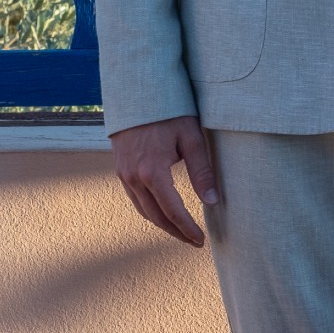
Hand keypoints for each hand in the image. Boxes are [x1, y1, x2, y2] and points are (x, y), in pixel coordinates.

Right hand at [109, 116, 218, 247]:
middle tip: (194, 241)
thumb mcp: (191, 138)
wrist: (136, 91)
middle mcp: (134, 177)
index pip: (173, 212)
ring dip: (162, 224)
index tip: (201, 240)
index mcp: (153, 172)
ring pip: (143, 210)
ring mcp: (123, 174)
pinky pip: (134, 198)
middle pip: (156, 217)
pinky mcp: (120, 168)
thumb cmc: (168, 111)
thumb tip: (213, 201)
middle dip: (176, 232)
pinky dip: (149, 210)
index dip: (188, 229)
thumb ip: (202, 171)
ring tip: (181, 231)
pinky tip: (162, 212)